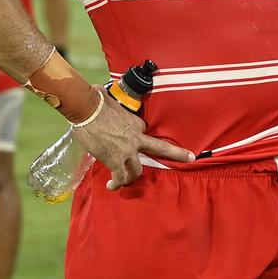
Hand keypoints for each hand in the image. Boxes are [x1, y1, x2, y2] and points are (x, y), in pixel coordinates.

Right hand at [71, 89, 193, 190]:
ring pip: (138, 170)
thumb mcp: (111, 99)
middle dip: (177, 154)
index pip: (143, 134)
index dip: (137, 139)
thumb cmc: (96, 101)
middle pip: (160, 148)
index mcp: (137, 123)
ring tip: (124, 181)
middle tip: (189, 158)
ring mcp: (127, 150)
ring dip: (131, 177)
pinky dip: (116, 183)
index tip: (129, 141)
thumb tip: (101, 92)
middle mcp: (136, 137)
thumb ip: (111, 100)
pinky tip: (111, 186)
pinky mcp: (115, 160)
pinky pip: (120, 177)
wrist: (88, 109)